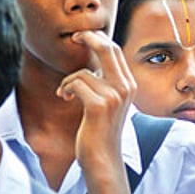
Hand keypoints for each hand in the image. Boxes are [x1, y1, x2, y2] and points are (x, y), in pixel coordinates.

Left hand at [56, 30, 135, 169]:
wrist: (103, 157)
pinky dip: (66, 89)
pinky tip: (64, 97)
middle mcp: (126, 87)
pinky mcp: (99, 106)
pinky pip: (76, 84)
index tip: (83, 36)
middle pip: (107, 49)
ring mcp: (114, 96)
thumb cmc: (101, 129)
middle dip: (88, 38)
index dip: (98, 38)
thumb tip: (96, 60)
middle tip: (74, 37)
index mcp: (129, 84)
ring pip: (83, 72)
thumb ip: (108, 80)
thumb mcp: (110, 101)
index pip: (115, 50)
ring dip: (68, 81)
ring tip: (65, 93)